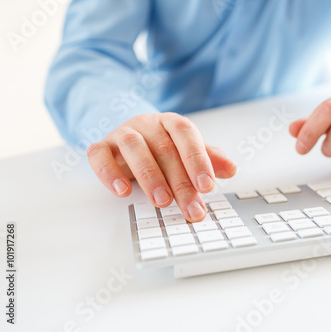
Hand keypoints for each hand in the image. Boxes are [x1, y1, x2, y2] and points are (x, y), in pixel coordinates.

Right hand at [87, 113, 236, 221]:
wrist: (125, 138)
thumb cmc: (160, 147)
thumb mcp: (185, 151)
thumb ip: (207, 158)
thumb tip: (231, 168)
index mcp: (171, 123)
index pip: (186, 134)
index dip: (198, 159)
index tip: (207, 186)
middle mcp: (147, 124)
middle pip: (164, 149)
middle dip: (180, 182)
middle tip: (191, 208)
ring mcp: (122, 134)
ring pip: (134, 148)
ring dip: (150, 176)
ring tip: (162, 201)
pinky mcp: (101, 146)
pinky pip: (99, 155)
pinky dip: (108, 172)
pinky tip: (122, 192)